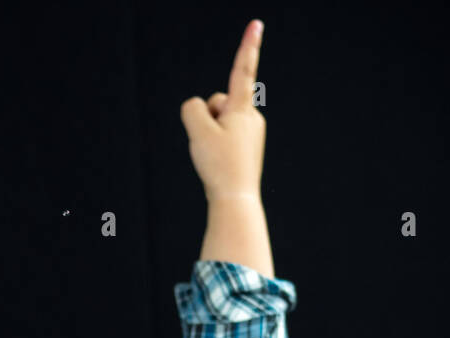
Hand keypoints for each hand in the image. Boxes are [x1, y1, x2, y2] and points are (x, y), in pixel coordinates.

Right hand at [180, 19, 266, 201]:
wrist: (235, 201)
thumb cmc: (219, 166)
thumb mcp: (196, 131)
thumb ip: (192, 108)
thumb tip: (199, 110)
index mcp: (242, 109)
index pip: (243, 70)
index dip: (248, 45)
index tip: (257, 24)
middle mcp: (251, 118)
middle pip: (216, 103)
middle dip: (207, 118)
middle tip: (210, 146)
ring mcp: (251, 133)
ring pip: (218, 122)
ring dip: (210, 135)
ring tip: (216, 157)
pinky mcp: (248, 148)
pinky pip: (223, 138)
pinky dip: (216, 147)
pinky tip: (220, 163)